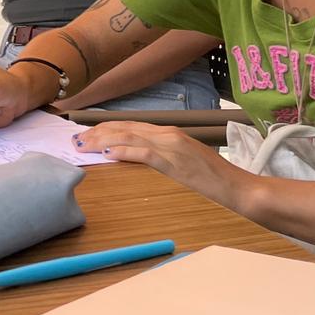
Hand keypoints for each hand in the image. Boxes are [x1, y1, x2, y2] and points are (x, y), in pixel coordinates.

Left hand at [76, 121, 232, 201]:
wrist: (239, 188)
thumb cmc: (213, 178)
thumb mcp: (183, 162)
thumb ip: (161, 156)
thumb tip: (135, 158)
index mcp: (169, 133)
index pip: (129, 126)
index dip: (104, 128)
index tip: (85, 134)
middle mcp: (168, 134)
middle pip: (124, 128)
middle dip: (96, 132)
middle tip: (75, 140)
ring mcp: (172, 146)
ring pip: (129, 136)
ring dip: (102, 140)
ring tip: (83, 145)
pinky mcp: (176, 162)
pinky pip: (145, 153)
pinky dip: (124, 151)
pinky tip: (107, 153)